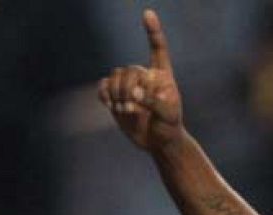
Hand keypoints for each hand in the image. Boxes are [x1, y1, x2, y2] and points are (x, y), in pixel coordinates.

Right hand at [97, 9, 182, 151]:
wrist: (158, 143)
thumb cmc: (169, 127)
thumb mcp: (168, 116)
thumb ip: (154, 102)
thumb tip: (135, 93)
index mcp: (162, 75)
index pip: (157, 49)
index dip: (152, 31)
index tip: (148, 13)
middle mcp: (145, 76)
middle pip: (129, 69)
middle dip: (128, 88)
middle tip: (133, 107)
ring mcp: (129, 85)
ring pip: (115, 76)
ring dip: (118, 94)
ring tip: (127, 111)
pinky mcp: (116, 95)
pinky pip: (104, 86)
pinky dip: (105, 95)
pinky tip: (112, 106)